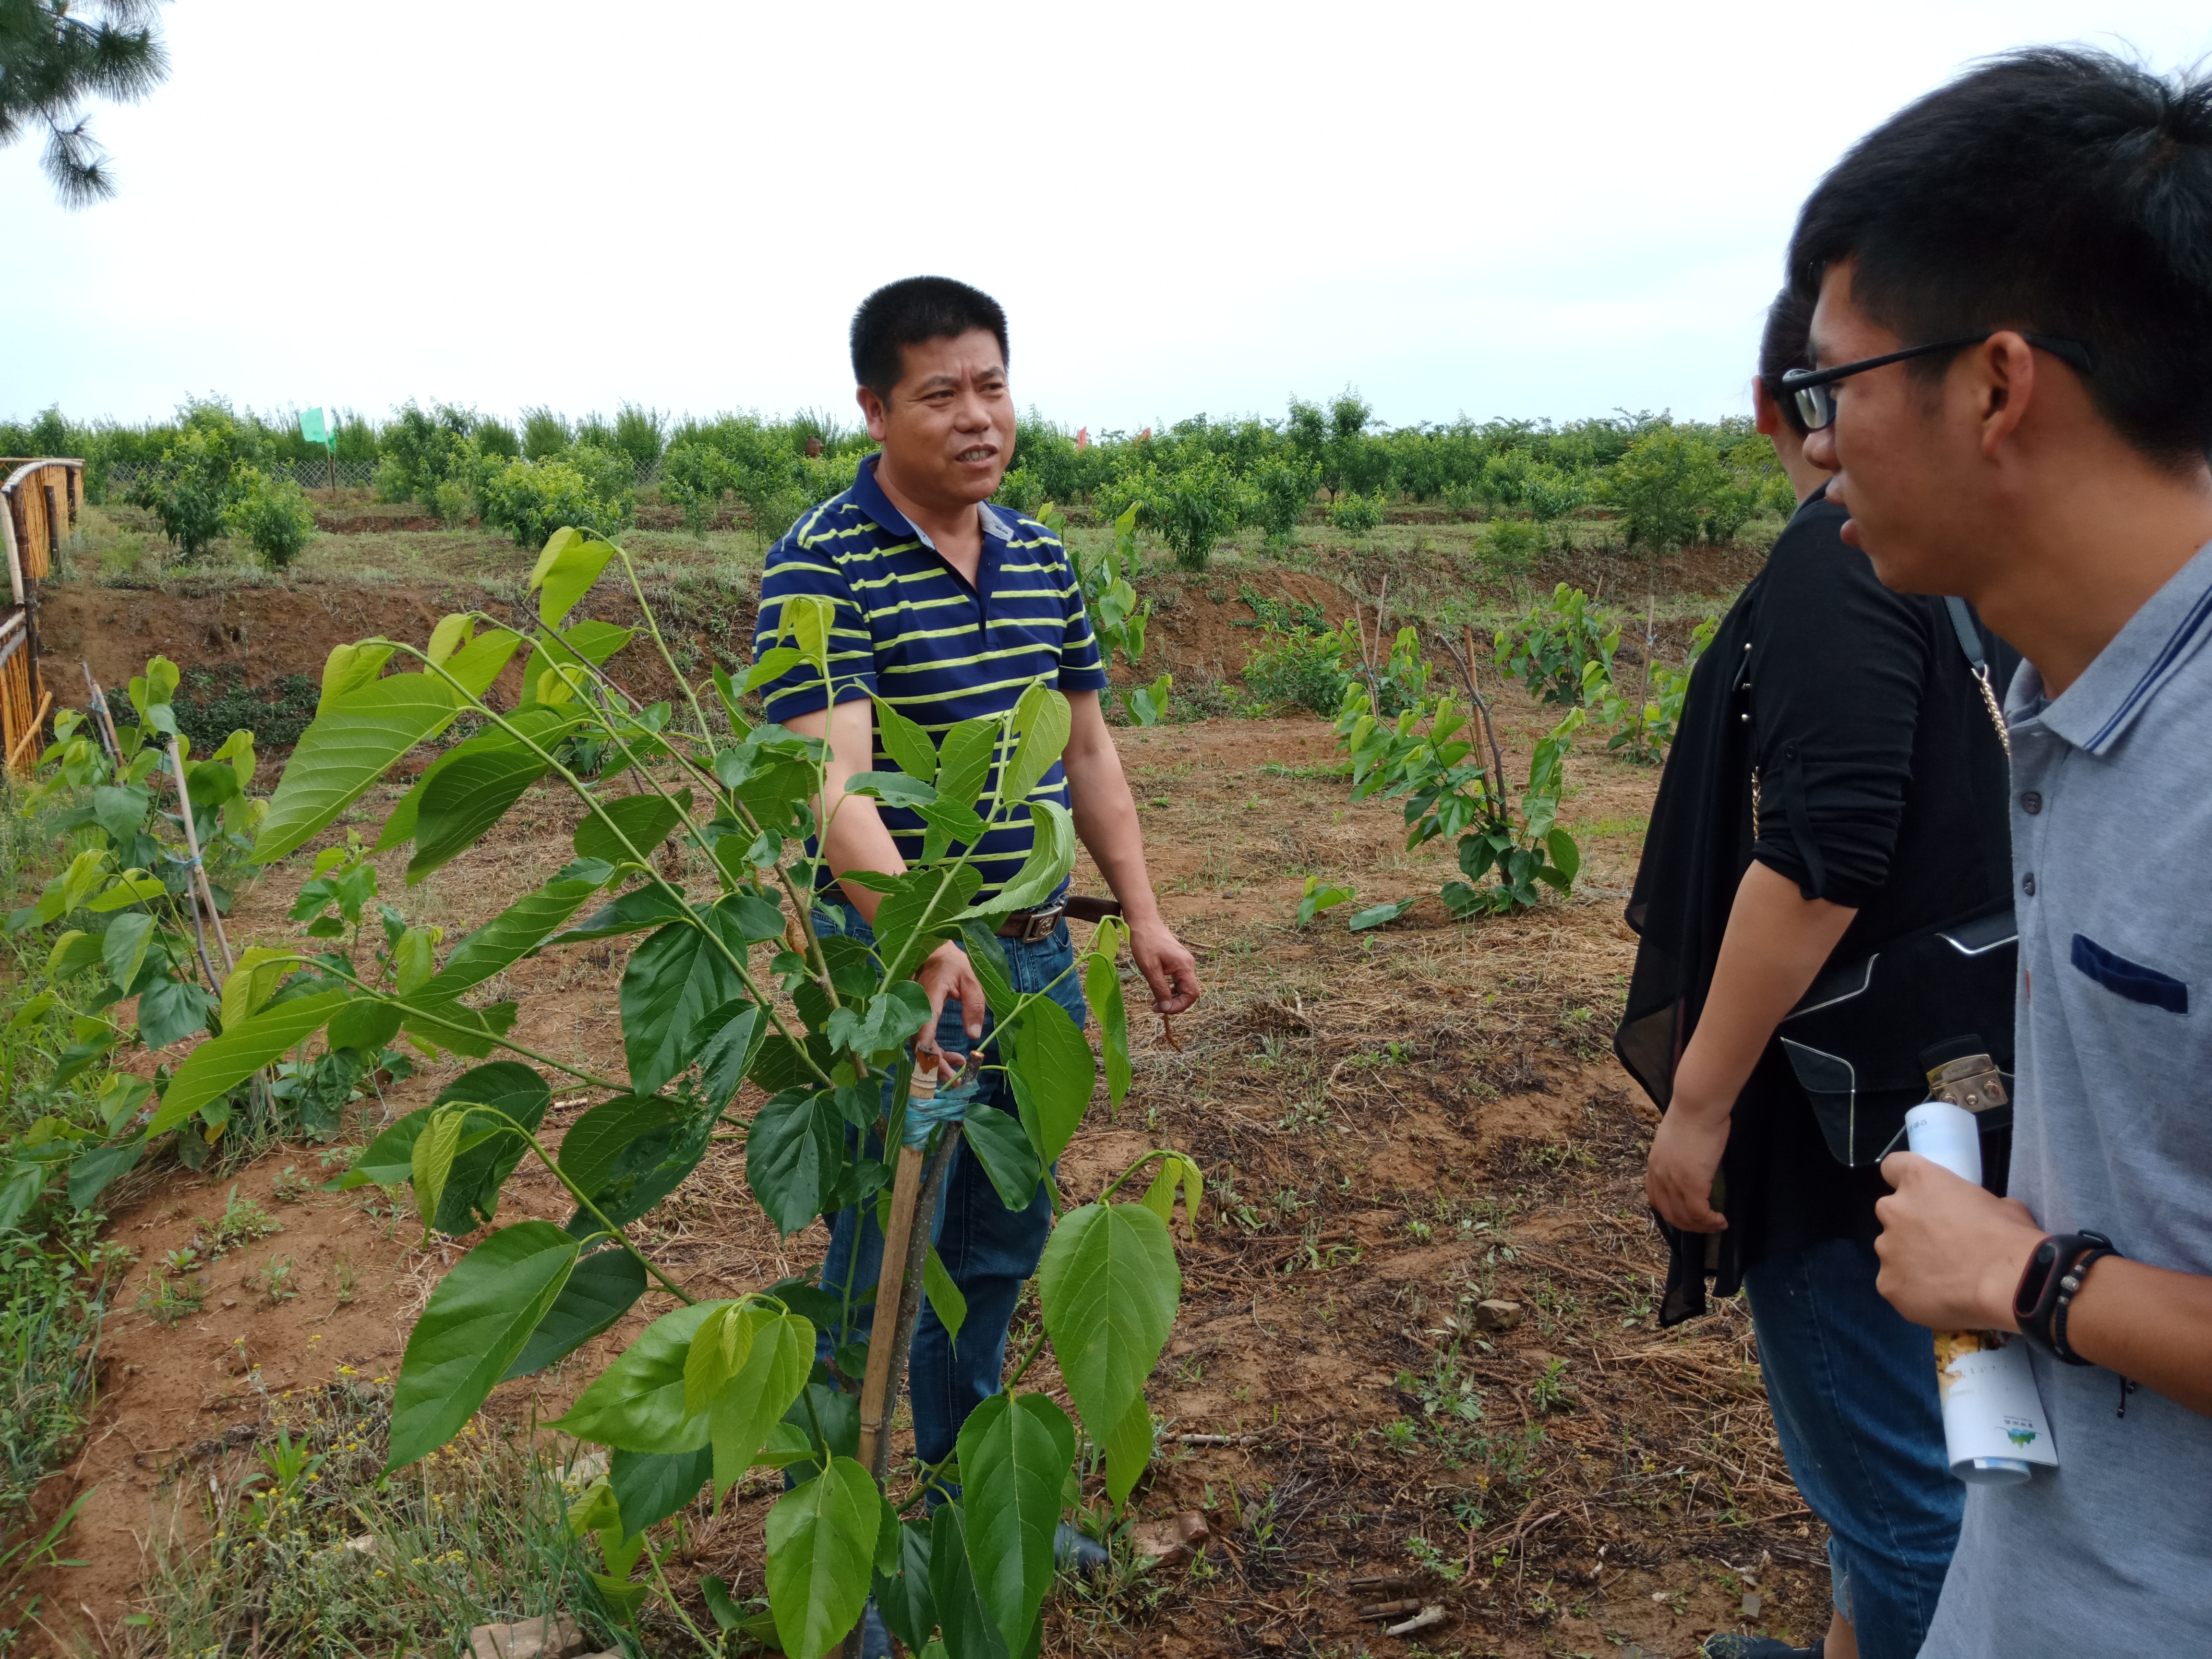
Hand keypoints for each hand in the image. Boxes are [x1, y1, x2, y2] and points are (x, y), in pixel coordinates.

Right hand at [914, 939, 983, 1081]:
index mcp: (928, 997)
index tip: (944, 1069)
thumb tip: (974, 1035)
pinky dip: (935, 1054)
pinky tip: (953, 1057)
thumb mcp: (971, 979)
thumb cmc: (953, 963)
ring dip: (937, 1063)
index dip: (930, 1053)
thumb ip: (973, 1005)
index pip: (924, 1030)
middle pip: (919, 1046)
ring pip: (919, 1048)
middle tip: (958, 1080)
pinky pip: (922, 1042)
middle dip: (936, 1067)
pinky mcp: (916, 1020)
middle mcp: (916, 1010)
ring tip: (960, 1069)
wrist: (933, 951)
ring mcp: (914, 1016)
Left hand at [1128, 918, 1199, 1014]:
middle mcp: (1188, 964)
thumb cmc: (1145, 942)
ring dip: (1171, 997)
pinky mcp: (1177, 961)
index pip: (1192, 994)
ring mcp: (1184, 962)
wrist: (1143, 921)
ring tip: (1154, 1002)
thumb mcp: (1150, 969)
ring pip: (1183, 987)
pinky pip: (1178, 980)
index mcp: (1185, 966)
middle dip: (1174, 1003)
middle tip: (1156, 1008)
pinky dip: (1169, 989)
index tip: (1163, 1010)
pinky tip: (1157, 991)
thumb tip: (1166, 1008)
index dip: (1179, 1006)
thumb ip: (1160, 989)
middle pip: (1189, 992)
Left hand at [1646, 1102, 1730, 1231]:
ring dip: (1701, 1226)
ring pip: (1684, 1217)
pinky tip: (1721, 1220)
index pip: (1655, 1199)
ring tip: (1717, 1224)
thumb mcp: (1676, 1139)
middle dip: (1688, 1224)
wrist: (1697, 1106)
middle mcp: (1659, 1176)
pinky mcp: (1691, 1184)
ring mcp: (1674, 1182)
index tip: (1688, 1215)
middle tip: (1706, 1225)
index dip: (1672, 1211)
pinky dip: (1710, 1221)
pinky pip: (1699, 1213)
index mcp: (1654, 1165)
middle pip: (1669, 1213)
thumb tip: (1690, 1163)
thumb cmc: (1693, 1115)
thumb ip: (1677, 1155)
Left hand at [1875, 1150, 2043, 1329]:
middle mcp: (1893, 1210)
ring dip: (1911, 1260)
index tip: (1921, 1196)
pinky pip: (1896, 1285)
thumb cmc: (2008, 1237)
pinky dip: (1913, 1292)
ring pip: (1892, 1252)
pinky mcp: (1888, 1284)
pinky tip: (1939, 1299)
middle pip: (1893, 1214)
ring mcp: (1886, 1249)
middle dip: (1911, 1227)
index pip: (1893, 1166)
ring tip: (1944, 1279)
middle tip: (1941, 1246)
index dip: (1906, 1181)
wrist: (2008, 1283)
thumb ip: (1971, 1204)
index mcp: (1918, 1180)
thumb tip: (1975, 1218)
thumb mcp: (1999, 1205)